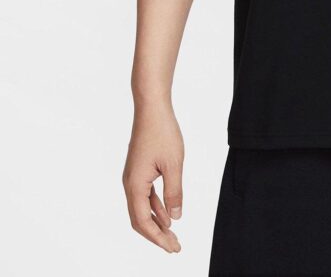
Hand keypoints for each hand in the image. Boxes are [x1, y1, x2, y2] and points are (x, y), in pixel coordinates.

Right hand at [122, 100, 184, 252]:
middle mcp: (129, 184)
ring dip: (157, 221)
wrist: (151, 107)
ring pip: (142, 208)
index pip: (142, 221)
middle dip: (156, 235)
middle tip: (174, 247)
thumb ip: (174, 192)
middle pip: (139, 219)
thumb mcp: (173, 164)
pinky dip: (156, 207)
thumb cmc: (163, 132)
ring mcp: (133, 176)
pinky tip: (168, 213)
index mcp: (134, 185)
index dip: (157, 238)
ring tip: (172, 235)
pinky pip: (145, 195)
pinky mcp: (139, 169)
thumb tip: (175, 218)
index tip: (173, 247)